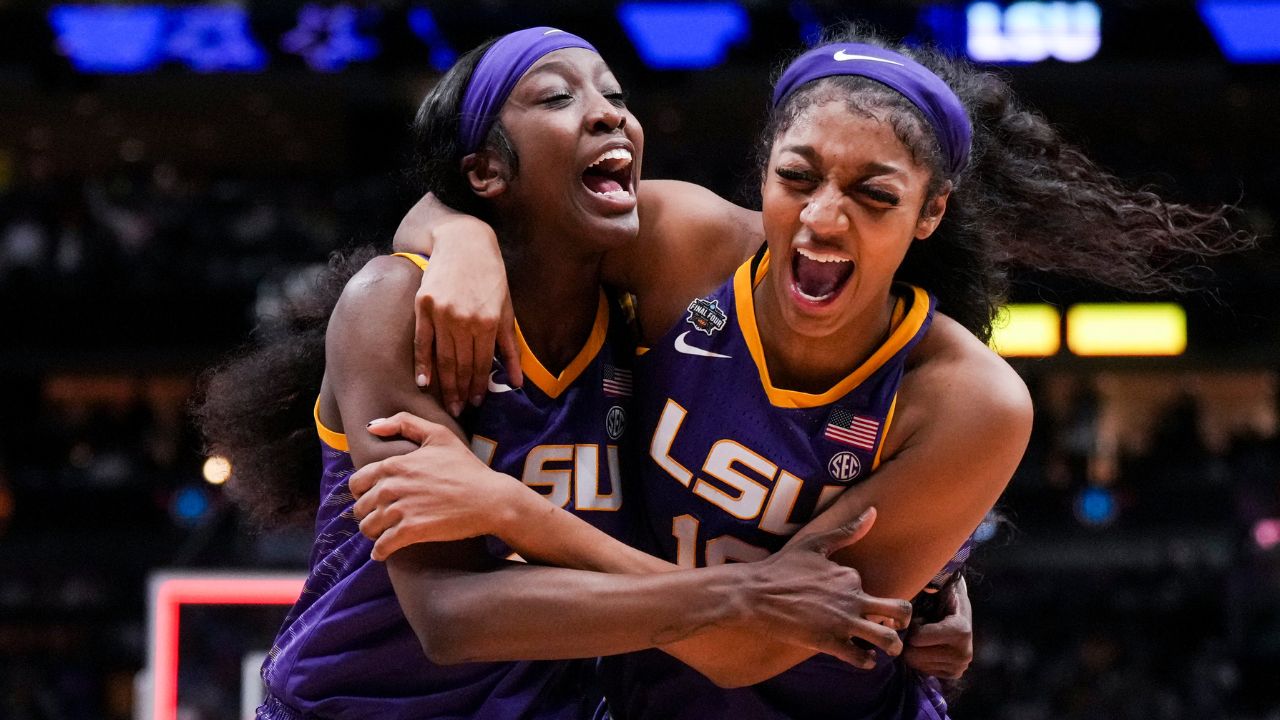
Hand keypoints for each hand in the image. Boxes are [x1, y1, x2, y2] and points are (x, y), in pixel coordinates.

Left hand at [350, 412, 521, 560]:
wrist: (490, 499)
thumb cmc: (467, 467)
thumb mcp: (439, 435)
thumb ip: (404, 423)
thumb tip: (372, 427)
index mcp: (394, 464)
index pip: (357, 482)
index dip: (361, 492)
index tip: (371, 498)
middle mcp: (392, 486)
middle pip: (360, 507)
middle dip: (367, 514)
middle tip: (379, 518)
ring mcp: (401, 510)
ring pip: (368, 527)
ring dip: (372, 533)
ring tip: (382, 534)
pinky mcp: (411, 531)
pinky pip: (382, 546)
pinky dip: (379, 552)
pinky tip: (382, 553)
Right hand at [413, 219, 521, 416]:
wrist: (463, 241)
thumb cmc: (490, 275)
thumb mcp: (507, 308)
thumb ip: (510, 347)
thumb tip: (517, 382)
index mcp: (489, 322)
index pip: (482, 364)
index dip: (479, 386)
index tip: (476, 402)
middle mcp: (465, 320)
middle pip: (461, 365)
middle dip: (461, 391)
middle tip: (459, 411)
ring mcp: (442, 314)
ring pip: (442, 358)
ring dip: (445, 384)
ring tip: (447, 402)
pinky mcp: (423, 306)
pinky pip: (422, 342)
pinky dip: (423, 364)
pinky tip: (424, 383)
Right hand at [739, 508, 912, 668]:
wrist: (755, 594)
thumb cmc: (782, 567)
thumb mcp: (814, 543)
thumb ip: (847, 531)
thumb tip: (874, 511)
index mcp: (849, 575)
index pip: (875, 586)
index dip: (867, 595)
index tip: (855, 600)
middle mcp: (852, 599)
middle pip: (901, 612)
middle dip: (904, 621)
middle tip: (896, 626)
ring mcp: (842, 623)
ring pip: (887, 640)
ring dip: (891, 646)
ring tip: (885, 649)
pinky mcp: (829, 643)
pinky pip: (860, 658)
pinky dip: (866, 661)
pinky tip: (862, 657)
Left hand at [903, 576, 972, 679]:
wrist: (959, 610)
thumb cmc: (943, 595)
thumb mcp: (937, 588)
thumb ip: (927, 588)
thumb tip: (918, 587)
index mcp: (960, 630)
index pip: (918, 637)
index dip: (911, 627)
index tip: (917, 618)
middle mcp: (964, 653)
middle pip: (914, 654)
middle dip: (909, 640)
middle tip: (917, 628)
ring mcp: (960, 666)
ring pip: (916, 663)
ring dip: (913, 649)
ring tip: (923, 636)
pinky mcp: (954, 674)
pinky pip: (923, 670)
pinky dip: (920, 658)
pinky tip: (928, 646)